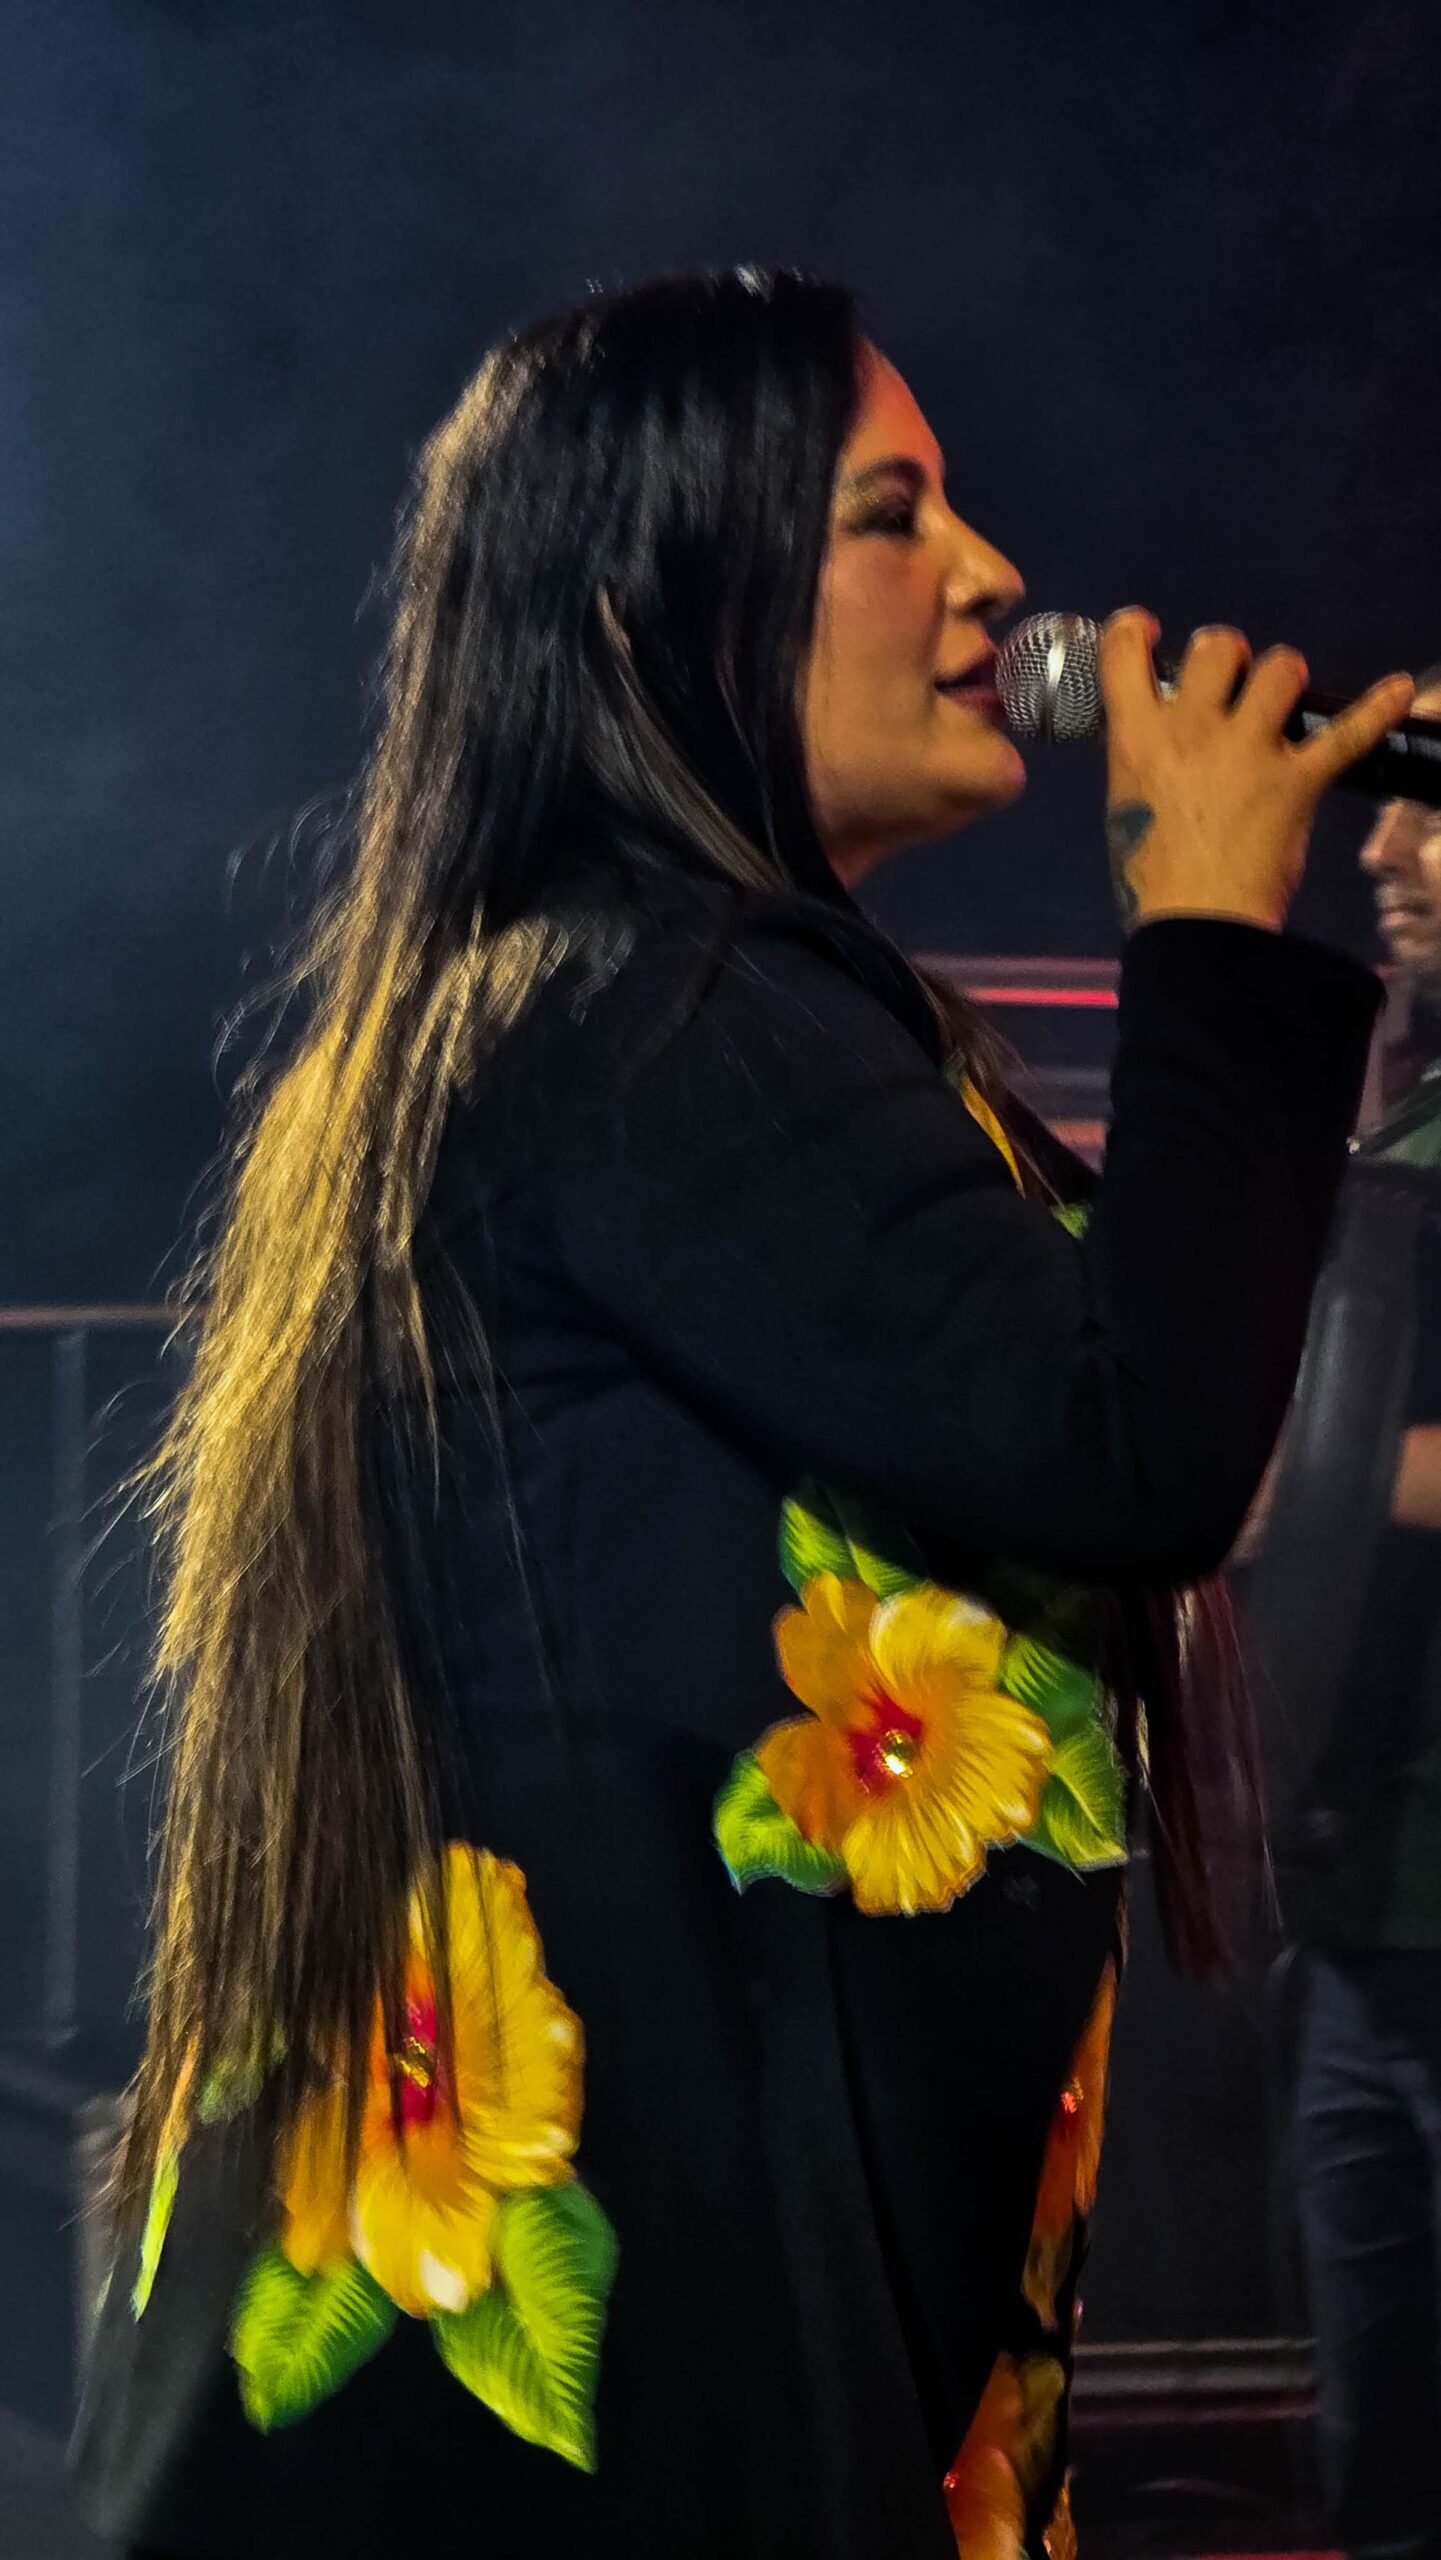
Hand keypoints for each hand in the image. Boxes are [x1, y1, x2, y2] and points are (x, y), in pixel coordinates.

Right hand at [1099, 612, 1414, 932]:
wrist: (1192, 930)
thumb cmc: (1150, 881)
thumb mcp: (1125, 805)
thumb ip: (1144, 758)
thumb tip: (1162, 738)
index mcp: (1138, 739)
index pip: (1123, 651)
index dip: (1137, 629)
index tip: (1151, 633)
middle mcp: (1192, 730)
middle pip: (1217, 646)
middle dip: (1227, 656)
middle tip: (1232, 686)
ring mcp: (1249, 752)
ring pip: (1280, 668)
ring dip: (1284, 677)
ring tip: (1285, 702)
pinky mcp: (1297, 782)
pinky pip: (1347, 733)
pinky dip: (1377, 710)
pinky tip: (1397, 692)